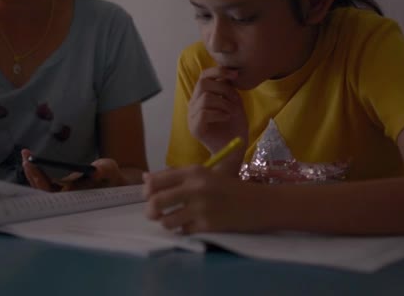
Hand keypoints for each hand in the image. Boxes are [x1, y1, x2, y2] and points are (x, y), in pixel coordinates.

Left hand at [21, 149, 126, 191]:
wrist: (114, 182)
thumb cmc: (112, 177)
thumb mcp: (110, 170)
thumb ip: (105, 170)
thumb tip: (96, 171)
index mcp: (75, 197)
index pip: (52, 192)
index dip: (40, 181)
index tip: (33, 167)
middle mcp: (65, 197)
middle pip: (41, 190)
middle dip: (32, 174)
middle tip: (26, 157)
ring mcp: (61, 193)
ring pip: (40, 186)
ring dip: (31, 172)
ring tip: (25, 154)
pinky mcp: (60, 187)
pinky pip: (43, 182)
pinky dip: (36, 170)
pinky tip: (30, 158)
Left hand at [143, 166, 262, 233]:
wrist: (258, 203)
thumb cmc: (229, 187)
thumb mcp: (204, 174)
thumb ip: (175, 176)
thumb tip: (145, 179)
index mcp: (193, 172)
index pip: (155, 181)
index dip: (147, 191)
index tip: (150, 196)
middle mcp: (195, 188)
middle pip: (155, 202)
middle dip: (150, 210)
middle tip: (154, 213)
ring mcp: (201, 208)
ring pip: (166, 220)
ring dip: (166, 222)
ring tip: (174, 220)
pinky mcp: (207, 226)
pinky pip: (182, 231)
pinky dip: (183, 230)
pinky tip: (190, 225)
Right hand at [188, 67, 247, 153]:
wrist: (235, 149)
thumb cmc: (235, 127)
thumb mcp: (235, 103)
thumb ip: (229, 89)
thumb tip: (227, 74)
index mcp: (201, 97)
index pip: (203, 76)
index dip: (218, 71)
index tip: (235, 75)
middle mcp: (193, 105)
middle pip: (202, 84)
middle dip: (223, 88)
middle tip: (235, 100)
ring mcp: (192, 117)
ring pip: (205, 98)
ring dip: (223, 103)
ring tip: (231, 112)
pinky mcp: (194, 128)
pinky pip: (204, 113)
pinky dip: (219, 113)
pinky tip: (227, 118)